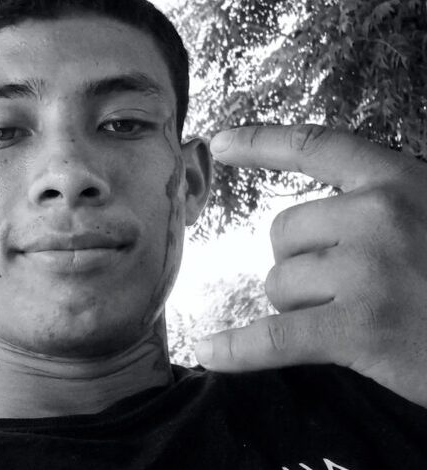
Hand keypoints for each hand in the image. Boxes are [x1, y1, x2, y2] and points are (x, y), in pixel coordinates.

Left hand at [193, 124, 426, 407]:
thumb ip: (383, 207)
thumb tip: (317, 225)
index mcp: (398, 180)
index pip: (314, 147)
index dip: (260, 143)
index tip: (219, 143)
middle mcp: (377, 213)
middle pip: (281, 233)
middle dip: (299, 262)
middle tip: (345, 287)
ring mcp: (366, 270)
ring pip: (278, 284)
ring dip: (300, 306)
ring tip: (355, 318)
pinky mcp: (359, 329)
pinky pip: (274, 337)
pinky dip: (237, 349)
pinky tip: (208, 351)